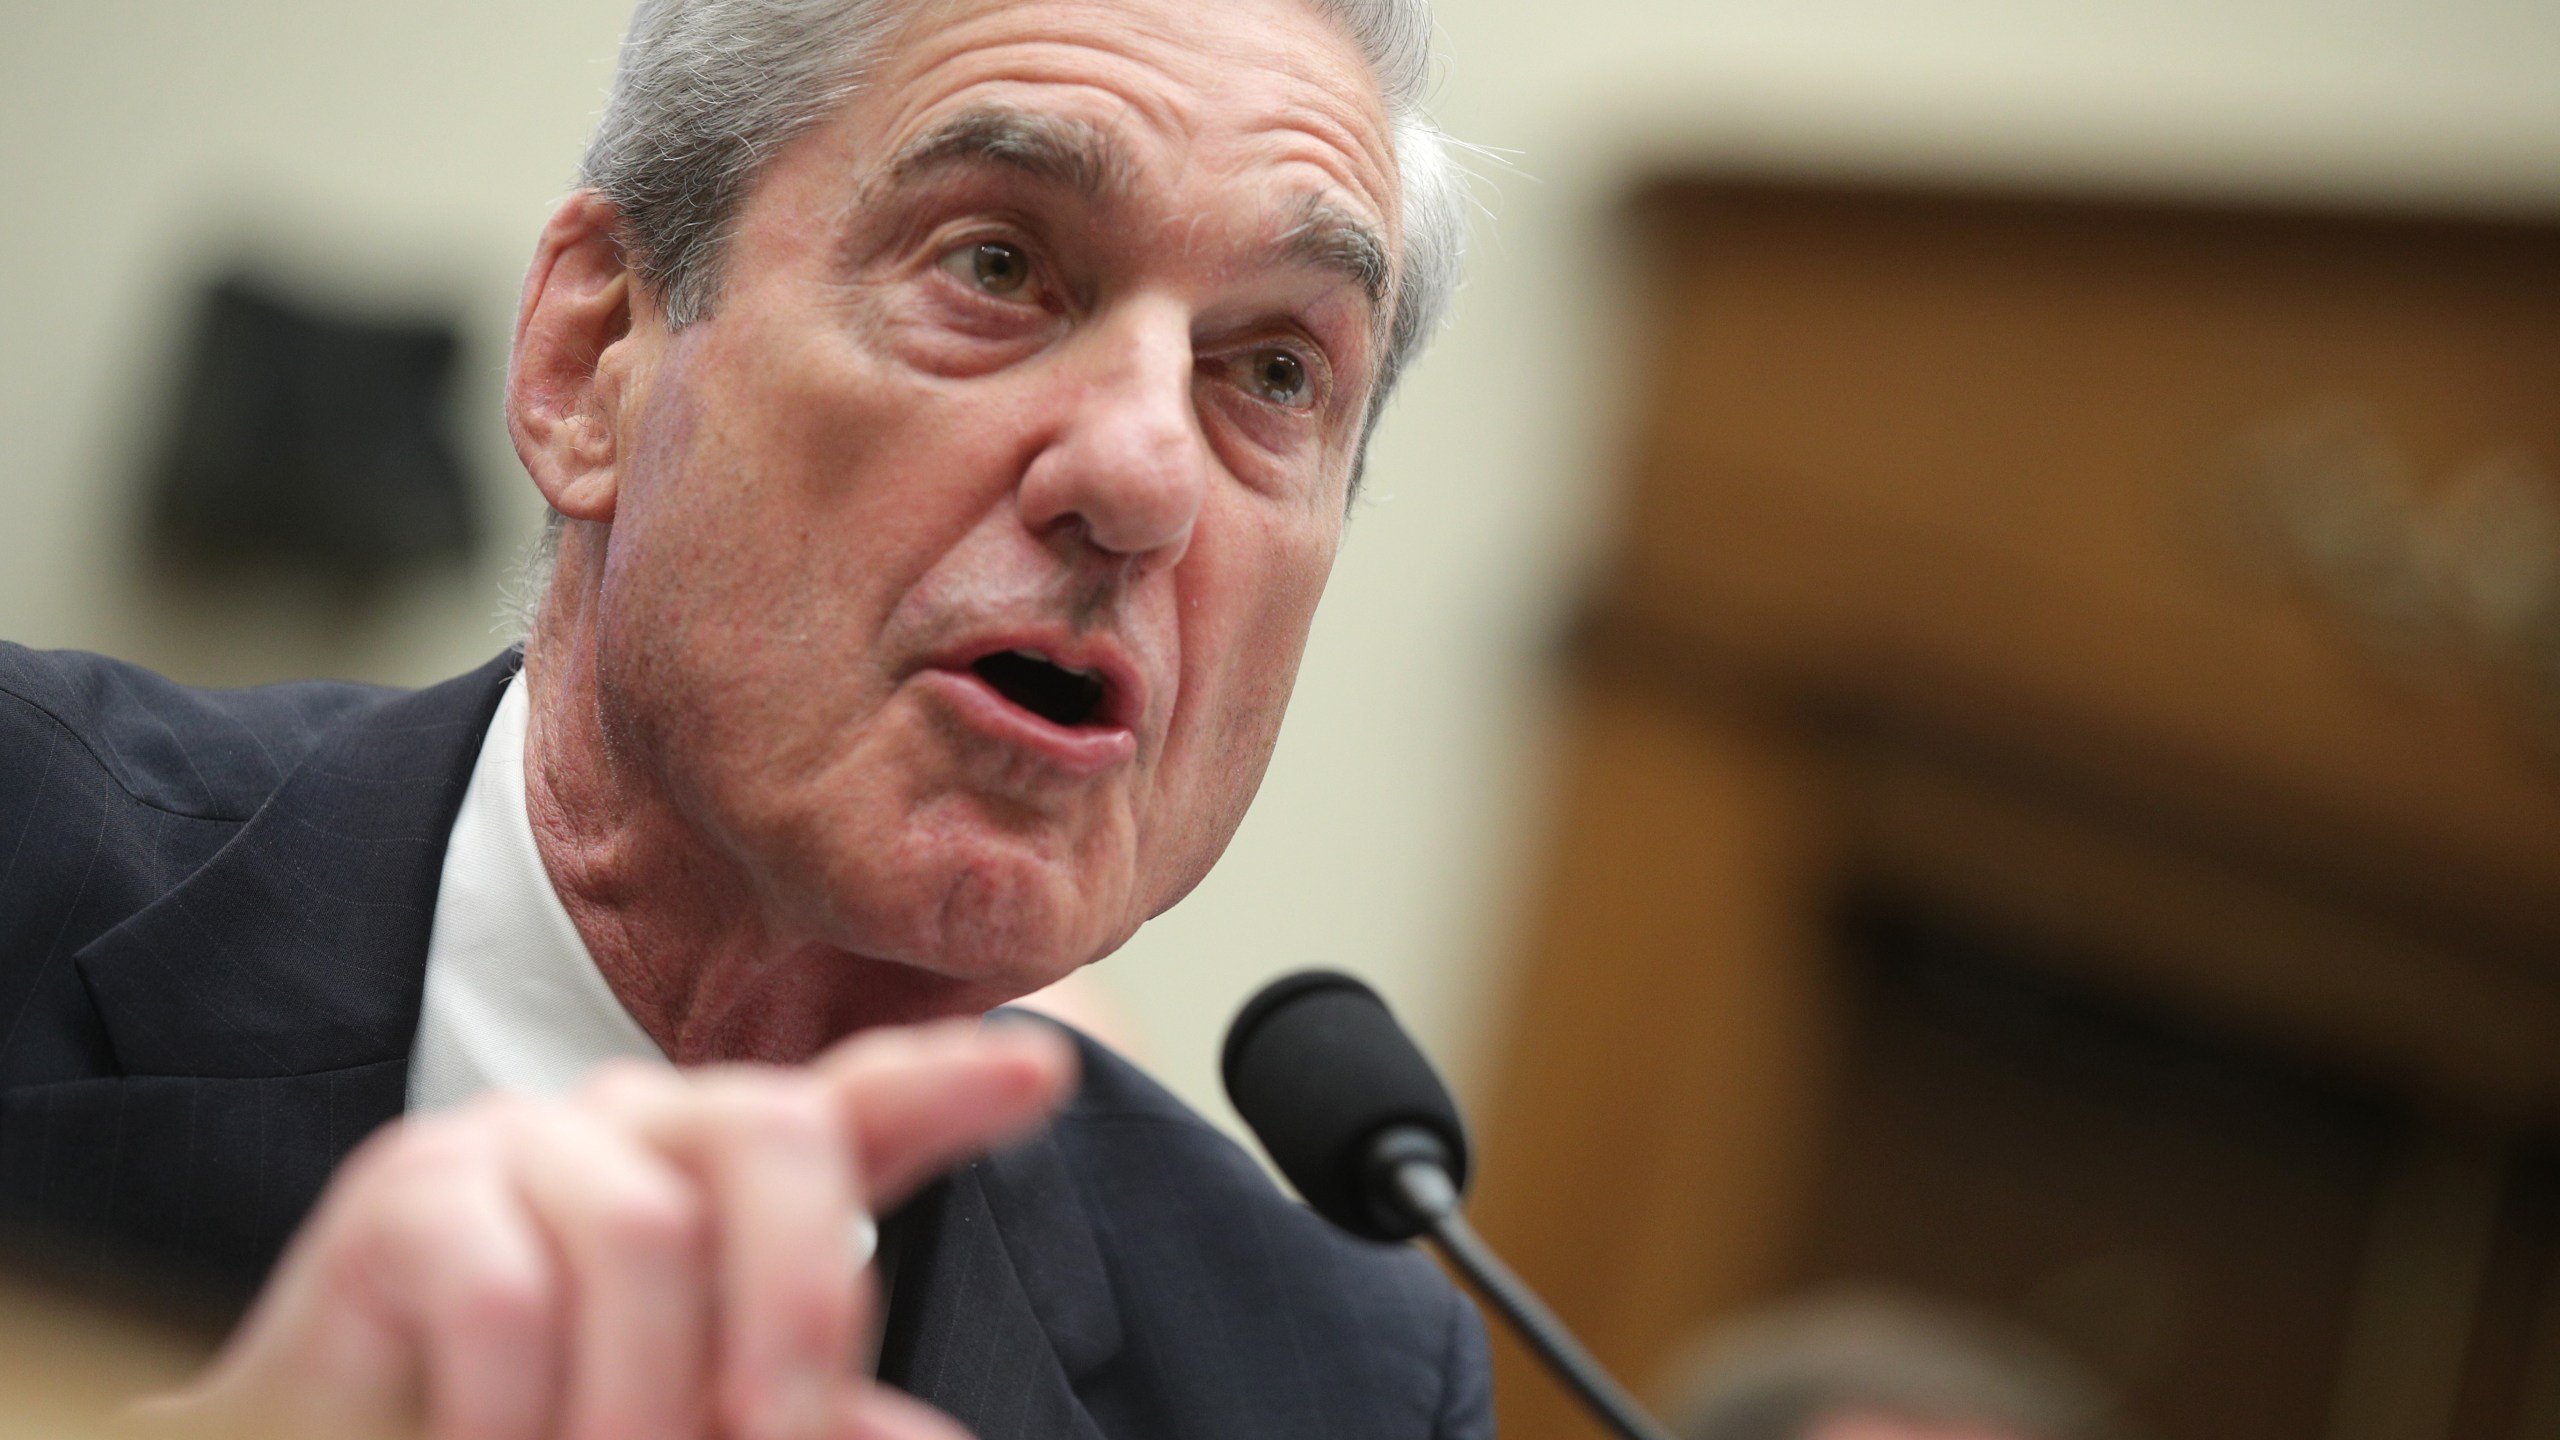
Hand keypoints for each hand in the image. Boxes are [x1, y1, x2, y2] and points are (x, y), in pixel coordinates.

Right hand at [127, 1019, 1074, 1439]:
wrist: (344, 1437)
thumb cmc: (549, 1421)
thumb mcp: (699, 1422)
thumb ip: (810, 1418)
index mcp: (733, 1178)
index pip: (856, 1105)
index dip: (948, 1086)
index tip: (1041, 1076)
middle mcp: (643, 1127)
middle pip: (774, 1128)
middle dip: (800, 1294)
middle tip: (774, 1435)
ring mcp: (522, 1140)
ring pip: (646, 1234)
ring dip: (644, 1400)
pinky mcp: (406, 1194)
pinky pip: (503, 1299)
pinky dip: (518, 1420)